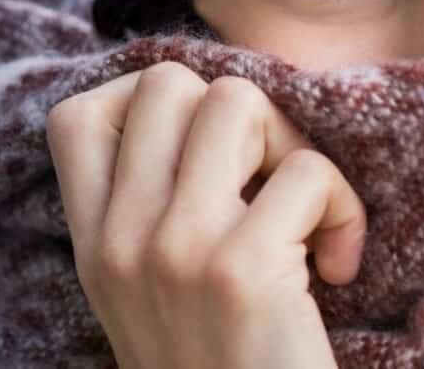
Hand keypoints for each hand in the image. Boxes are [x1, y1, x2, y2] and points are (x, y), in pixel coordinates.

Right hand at [45, 61, 366, 368]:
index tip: (207, 150)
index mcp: (95, 243)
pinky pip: (308, 172)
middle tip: (269, 180)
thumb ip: (152, 212)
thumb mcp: (150, 293)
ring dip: (293, 147)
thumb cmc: (219, 366)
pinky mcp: (241, 269)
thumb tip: (213, 113)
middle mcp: (122, 238)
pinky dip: (344, 210)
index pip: (79, 116)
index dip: (150, 103)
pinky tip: (338, 267)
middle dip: (242, 116)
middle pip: (173, 83)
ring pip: (239, 101)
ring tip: (305, 214)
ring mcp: (176, 248)